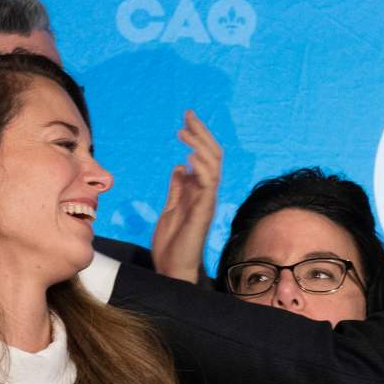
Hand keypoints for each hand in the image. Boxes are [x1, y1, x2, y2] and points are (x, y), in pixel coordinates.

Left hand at [152, 110, 222, 281]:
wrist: (172, 268)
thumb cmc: (172, 244)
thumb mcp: (170, 208)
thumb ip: (177, 188)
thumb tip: (180, 167)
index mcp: (199, 191)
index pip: (204, 158)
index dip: (197, 138)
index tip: (185, 121)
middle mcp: (207, 193)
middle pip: (212, 156)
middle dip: (201, 133)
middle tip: (188, 115)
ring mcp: (207, 201)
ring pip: (213, 165)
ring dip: (199, 145)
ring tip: (183, 131)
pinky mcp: (203, 211)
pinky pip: (208, 184)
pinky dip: (200, 167)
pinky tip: (188, 156)